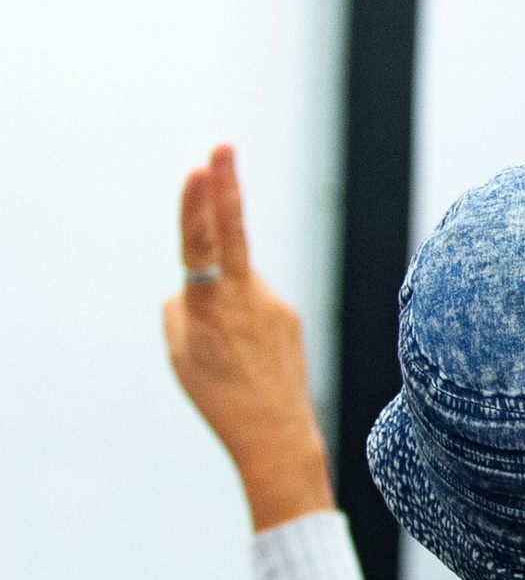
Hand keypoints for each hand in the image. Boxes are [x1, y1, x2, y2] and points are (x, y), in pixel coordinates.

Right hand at [163, 145, 333, 531]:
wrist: (276, 433)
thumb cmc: (218, 397)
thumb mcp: (180, 354)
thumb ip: (181, 308)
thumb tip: (191, 286)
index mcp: (212, 305)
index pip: (202, 244)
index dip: (199, 205)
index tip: (202, 168)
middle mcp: (247, 296)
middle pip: (231, 235)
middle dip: (223, 189)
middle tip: (221, 146)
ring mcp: (273, 302)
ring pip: (235, 288)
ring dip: (223, 309)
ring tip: (228, 360)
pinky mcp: (289, 314)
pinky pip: (253, 308)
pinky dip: (241, 325)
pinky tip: (247, 359)